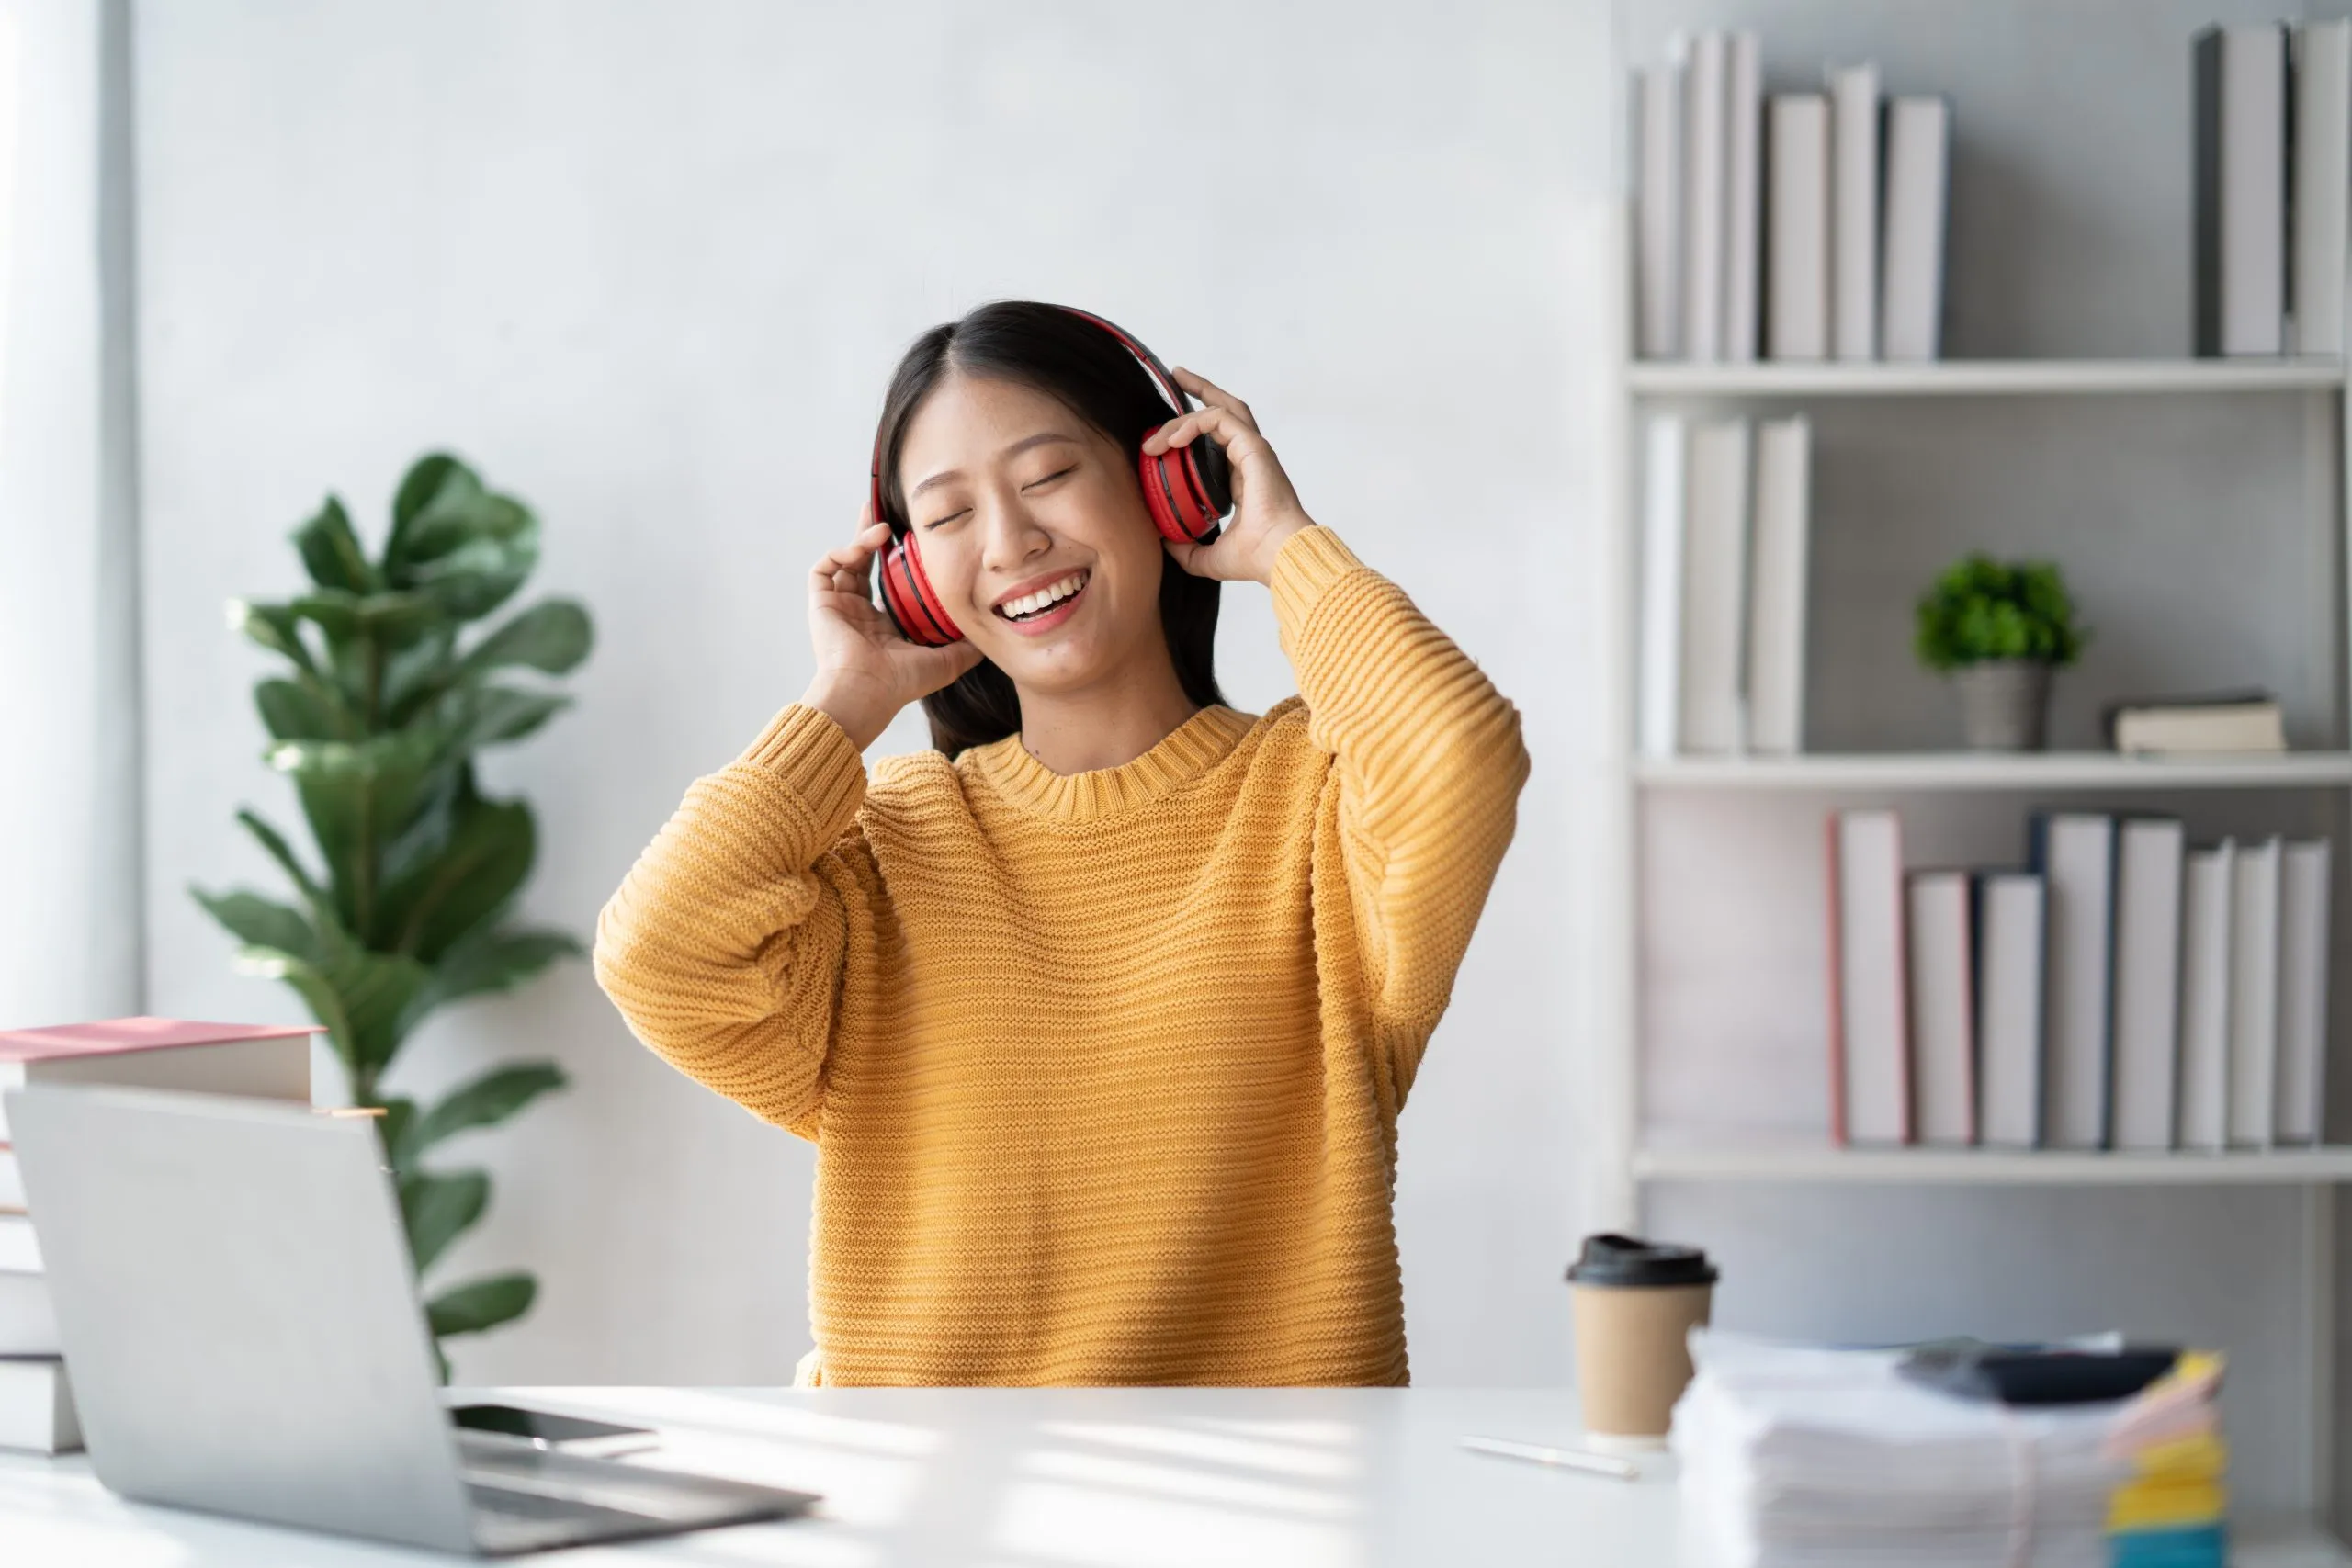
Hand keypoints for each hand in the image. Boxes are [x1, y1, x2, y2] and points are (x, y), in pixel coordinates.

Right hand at [800, 501, 983, 748]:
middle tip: (886, 510)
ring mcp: (838, 607)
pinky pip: (825, 568)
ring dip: (861, 539)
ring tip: (883, 527)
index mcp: (881, 625)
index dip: (898, 559)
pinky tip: (866, 544)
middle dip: (873, 535)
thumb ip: (966, 647)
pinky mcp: (821, 603)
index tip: (915, 539)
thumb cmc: (901, 684)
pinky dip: (842, 551)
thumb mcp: (945, 662)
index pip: (888, 582)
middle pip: (863, 563)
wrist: (867, 693)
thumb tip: (989, 634)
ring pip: (845, 560)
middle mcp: (857, 614)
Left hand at [1143, 367, 1316, 584]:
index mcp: (1244, 478)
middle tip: (1176, 377)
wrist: (1279, 557)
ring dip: (1187, 410)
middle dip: (1201, 389)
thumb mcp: (1209, 556)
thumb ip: (1187, 549)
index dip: (1195, 427)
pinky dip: (1193, 422)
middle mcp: (1250, 458)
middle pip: (1226, 410)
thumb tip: (1163, 544)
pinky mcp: (1253, 447)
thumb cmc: (1257, 558)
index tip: (1166, 434)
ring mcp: (1254, 450)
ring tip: (1158, 426)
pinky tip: (1171, 439)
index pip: (1220, 439)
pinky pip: (1219, 419)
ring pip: (1221, 410)